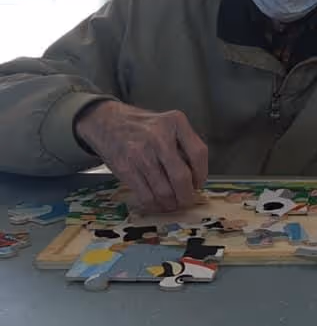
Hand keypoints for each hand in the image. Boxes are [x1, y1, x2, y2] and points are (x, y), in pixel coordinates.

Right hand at [75, 101, 207, 212]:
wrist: (106, 121)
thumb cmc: (141, 126)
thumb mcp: (167, 124)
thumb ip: (183, 143)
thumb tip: (196, 176)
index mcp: (175, 122)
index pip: (198, 153)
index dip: (202, 174)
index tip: (199, 183)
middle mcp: (160, 137)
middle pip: (182, 176)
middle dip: (187, 195)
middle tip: (187, 200)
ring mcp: (141, 153)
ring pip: (164, 190)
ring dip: (171, 203)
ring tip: (173, 204)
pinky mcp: (126, 168)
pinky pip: (145, 194)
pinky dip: (154, 204)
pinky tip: (158, 203)